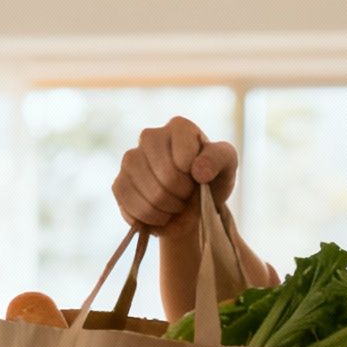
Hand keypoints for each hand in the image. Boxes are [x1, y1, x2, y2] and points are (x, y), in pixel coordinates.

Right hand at [112, 116, 237, 242]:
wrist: (192, 205)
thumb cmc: (211, 179)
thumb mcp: (227, 165)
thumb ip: (219, 158)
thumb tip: (198, 170)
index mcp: (178, 128)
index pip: (184, 156)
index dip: (195, 177)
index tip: (200, 178)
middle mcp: (150, 137)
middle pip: (166, 177)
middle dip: (182, 195)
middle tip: (187, 196)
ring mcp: (130, 160)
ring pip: (149, 194)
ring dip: (167, 209)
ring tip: (174, 205)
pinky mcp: (119, 183)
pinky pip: (131, 207)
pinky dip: (150, 218)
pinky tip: (159, 213)